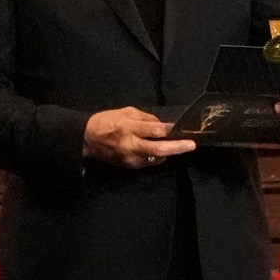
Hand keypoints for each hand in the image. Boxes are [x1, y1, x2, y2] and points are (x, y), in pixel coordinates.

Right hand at [83, 106, 197, 168]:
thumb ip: (146, 119)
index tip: (181, 127)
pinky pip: (148, 162)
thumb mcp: (127, 112)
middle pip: (159, 149)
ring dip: (169, 152)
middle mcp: (131, 145)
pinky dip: (157, 156)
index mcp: (129, 128)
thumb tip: (162, 125)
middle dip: (178, 147)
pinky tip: (161, 150)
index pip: (154, 131)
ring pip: (156, 158)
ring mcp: (130, 158)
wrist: (88, 139)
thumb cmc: (107, 121)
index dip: (169, 130)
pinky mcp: (129, 166)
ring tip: (179, 146)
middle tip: (191, 145)